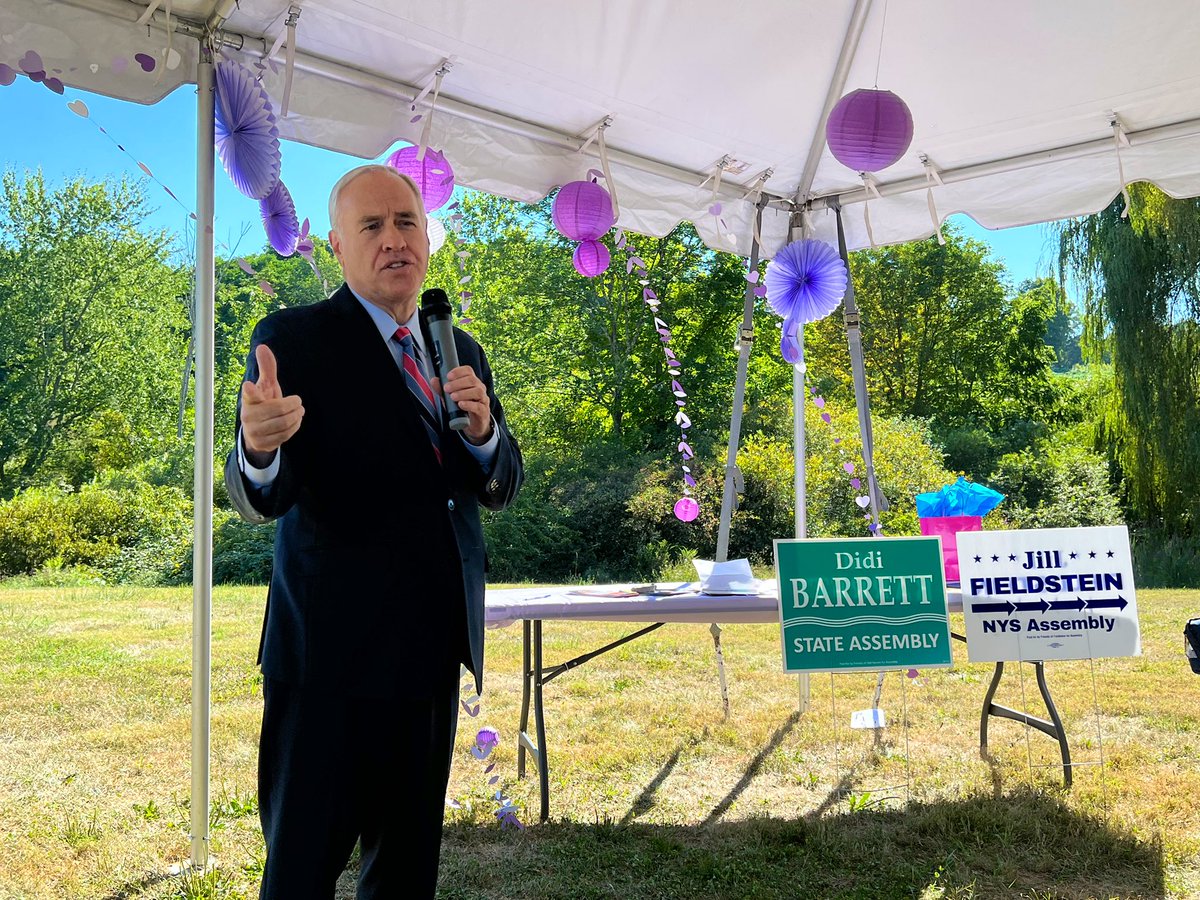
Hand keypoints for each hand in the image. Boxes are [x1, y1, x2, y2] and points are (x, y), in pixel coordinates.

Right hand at [240, 344, 303, 463]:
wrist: (257, 432)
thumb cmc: (264, 403)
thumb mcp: (266, 386)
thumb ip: (267, 368)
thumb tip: (262, 347)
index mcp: (249, 399)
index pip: (249, 394)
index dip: (250, 390)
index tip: (249, 385)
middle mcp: (248, 416)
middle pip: (279, 409)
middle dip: (293, 405)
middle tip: (298, 402)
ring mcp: (254, 432)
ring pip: (284, 423)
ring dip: (296, 415)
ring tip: (299, 410)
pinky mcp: (263, 444)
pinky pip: (285, 434)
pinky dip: (294, 427)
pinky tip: (296, 421)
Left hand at [435, 365, 491, 443]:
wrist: (473, 425)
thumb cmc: (462, 408)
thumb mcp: (450, 398)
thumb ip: (442, 390)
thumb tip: (433, 380)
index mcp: (472, 382)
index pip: (468, 371)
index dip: (458, 371)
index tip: (448, 376)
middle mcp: (480, 388)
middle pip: (472, 380)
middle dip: (458, 383)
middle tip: (447, 388)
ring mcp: (483, 400)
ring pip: (477, 392)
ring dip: (463, 393)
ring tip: (453, 397)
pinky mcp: (484, 412)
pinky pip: (479, 406)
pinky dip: (469, 404)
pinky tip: (461, 404)